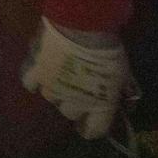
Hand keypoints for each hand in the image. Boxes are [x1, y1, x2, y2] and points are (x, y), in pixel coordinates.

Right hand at [20, 19, 132, 140]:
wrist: (81, 27)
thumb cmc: (107, 50)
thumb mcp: (123, 73)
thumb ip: (123, 91)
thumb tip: (127, 103)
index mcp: (99, 107)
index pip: (94, 131)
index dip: (93, 126)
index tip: (93, 119)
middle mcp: (73, 104)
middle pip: (70, 113)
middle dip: (75, 103)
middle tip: (79, 87)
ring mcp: (51, 89)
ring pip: (51, 97)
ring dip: (56, 88)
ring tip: (60, 74)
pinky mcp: (34, 72)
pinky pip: (30, 82)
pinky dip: (34, 79)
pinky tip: (40, 70)